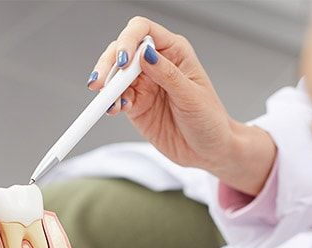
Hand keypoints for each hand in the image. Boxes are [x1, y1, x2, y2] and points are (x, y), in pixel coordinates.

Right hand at [88, 16, 275, 193]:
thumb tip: (146, 53)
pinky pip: (116, 98)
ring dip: (107, 86)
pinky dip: (111, 102)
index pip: (143, 31)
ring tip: (108, 101)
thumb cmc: (209, 120)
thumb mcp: (191, 97)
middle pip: (122, 50)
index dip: (128, 40)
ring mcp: (144, 84)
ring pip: (115, 74)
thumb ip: (168, 75)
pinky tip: (115, 109)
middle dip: (109, 64)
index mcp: (174, 52)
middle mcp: (156, 63)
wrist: (208, 151)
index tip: (124, 61)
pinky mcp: (136, 105)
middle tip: (102, 83)